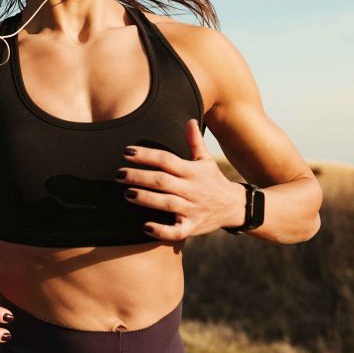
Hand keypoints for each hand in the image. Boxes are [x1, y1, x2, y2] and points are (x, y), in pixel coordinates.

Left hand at [117, 119, 243, 244]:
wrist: (234, 207)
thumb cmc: (213, 180)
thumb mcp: (206, 160)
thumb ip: (195, 142)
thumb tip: (188, 120)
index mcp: (192, 171)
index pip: (166, 160)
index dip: (146, 155)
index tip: (127, 152)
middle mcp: (192, 189)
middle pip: (163, 181)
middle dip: (139, 176)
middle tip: (118, 174)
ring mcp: (192, 209)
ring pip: (167, 203)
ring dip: (146, 198)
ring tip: (127, 193)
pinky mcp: (192, 227)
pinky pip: (176, 232)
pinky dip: (161, 231)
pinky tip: (145, 227)